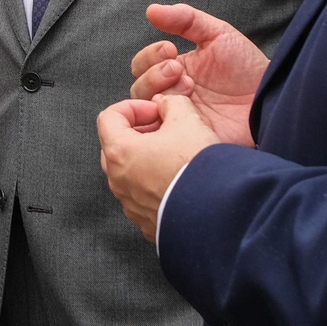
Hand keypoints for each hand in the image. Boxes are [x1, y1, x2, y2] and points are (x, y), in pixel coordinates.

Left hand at [97, 95, 220, 242]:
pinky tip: (179, 178)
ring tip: (175, 153)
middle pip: (116, 145)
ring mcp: (131, 205)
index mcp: (120, 152)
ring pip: (130, 173)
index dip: (133, 107)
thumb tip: (167, 105)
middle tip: (164, 128)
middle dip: (139, 132)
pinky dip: (155, 184)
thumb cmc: (196, 165)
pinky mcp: (147, 222)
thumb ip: (172, 103)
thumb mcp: (187, 118)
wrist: (217, 210)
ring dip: (147, 159)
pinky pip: (144, 197)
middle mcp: (119, 181)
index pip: (109, 117)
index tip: (154, 110)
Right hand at [130, 3, 266, 147]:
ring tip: (188, 88)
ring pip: (145, 111)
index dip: (150, 56)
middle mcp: (172, 95)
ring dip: (159, 93)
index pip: (143, 64)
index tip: (171, 49)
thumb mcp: (218, 35)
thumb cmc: (248, 67)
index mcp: (176, 70)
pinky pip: (160, 137)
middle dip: (154, 74)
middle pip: (139, 89)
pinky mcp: (185, 140)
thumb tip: (152, 10)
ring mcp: (178, 119)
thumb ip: (186, 19)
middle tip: (179, 70)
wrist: (270, 98)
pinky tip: (184, 111)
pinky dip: (164, 122)